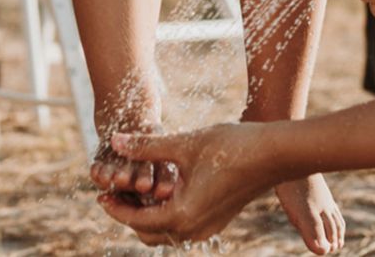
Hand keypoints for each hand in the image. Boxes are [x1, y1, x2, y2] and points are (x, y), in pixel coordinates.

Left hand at [97, 125, 278, 246]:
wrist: (275, 154)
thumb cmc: (232, 146)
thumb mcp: (184, 144)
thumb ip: (146, 147)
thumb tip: (114, 142)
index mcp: (182, 215)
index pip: (136, 220)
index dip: (115, 206)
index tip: (99, 192)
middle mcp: (193, 228)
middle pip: (147, 231)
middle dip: (128, 212)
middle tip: (114, 189)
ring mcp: (207, 226)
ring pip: (165, 229)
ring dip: (147, 212)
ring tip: (135, 186)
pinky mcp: (216, 218)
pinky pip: (181, 223)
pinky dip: (165, 210)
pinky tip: (162, 185)